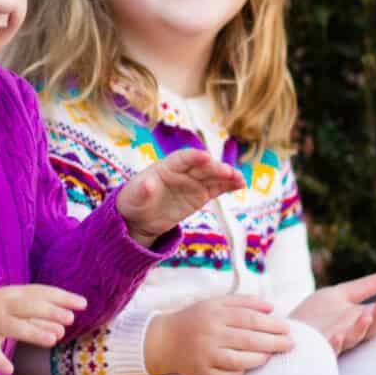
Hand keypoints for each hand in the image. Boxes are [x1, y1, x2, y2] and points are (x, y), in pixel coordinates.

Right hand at [0, 284, 85, 374]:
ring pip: (13, 326)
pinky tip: (9, 370)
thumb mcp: (10, 310)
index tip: (83, 303)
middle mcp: (2, 305)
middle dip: (49, 310)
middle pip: (28, 305)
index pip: (40, 292)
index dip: (62, 296)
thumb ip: (35, 318)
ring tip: (54, 339)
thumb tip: (64, 326)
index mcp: (12, 295)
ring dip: (33, 331)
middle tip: (71, 318)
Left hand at [116, 147, 243, 241]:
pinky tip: (240, 185)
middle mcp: (183, 171)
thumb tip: (147, 184)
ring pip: (213, 176)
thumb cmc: (134, 201)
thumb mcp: (134, 198)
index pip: (182, 159)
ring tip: (240, 180)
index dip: (193, 157)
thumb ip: (142, 190)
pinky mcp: (201, 194)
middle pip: (202, 167)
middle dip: (215, 168)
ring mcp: (193, 182)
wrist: (141, 217)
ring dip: (227, 176)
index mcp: (166, 167)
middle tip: (228, 173)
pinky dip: (229, 186)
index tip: (205, 157)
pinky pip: (217, 188)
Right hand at [146, 296, 295, 374]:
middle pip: (249, 340)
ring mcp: (205, 355)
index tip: (288, 329)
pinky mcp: (200, 373)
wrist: (162, 340)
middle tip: (291, 344)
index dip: (272, 325)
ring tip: (271, 356)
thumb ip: (244, 302)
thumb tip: (272, 308)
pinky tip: (248, 367)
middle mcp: (210, 334)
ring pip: (239, 361)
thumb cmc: (195, 320)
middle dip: (274, 342)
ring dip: (260, 359)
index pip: (250, 319)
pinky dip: (240, 374)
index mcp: (215, 314)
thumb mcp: (215, 303)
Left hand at [291, 272, 375, 353]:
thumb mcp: (339, 296)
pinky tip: (338, 335)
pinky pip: (329, 350)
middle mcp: (350, 333)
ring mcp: (335, 342)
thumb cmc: (314, 315)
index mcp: (357, 321)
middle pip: (370, 329)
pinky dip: (335, 344)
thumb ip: (363, 288)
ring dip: (361, 329)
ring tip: (367, 316)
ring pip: (353, 339)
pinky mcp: (318, 349)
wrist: (288, 330)